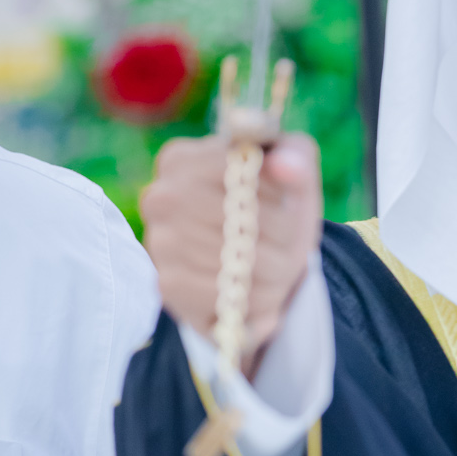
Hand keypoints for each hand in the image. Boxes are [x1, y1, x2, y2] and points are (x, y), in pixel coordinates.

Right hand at [142, 132, 321, 377]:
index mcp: (182, 160)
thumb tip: (285, 165)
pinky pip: (227, 294)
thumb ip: (297, 157)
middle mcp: (159, 198)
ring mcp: (159, 243)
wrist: (266, 266)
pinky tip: (255, 288)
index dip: (276, 192)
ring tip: (275, 266)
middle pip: (238, 218)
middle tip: (287, 241)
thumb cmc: (277, 209)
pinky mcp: (169, 287)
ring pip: (238, 261)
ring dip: (274, 269)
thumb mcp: (295, 173)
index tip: (287, 201)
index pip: (237, 170)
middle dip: (280, 235)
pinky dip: (256, 298)